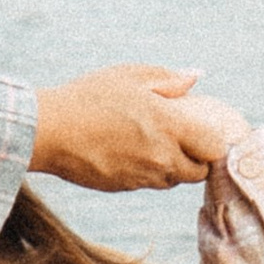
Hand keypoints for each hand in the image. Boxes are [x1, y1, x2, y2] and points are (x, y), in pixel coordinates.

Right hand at [31, 65, 233, 191]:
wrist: (48, 131)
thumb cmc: (89, 97)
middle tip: (179, 139)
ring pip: (173, 180)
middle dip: (194, 158)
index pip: (214, 148)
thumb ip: (169, 79)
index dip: (211, 141)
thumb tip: (196, 77)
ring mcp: (143, 176)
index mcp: (170, 125)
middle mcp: (162, 156)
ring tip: (150, 143)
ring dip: (171, 166)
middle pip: (198, 172)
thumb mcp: (131, 76)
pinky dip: (146, 172)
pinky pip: (148, 183)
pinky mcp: (124, 187)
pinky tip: (126, 151)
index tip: (200, 130)